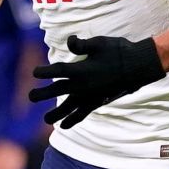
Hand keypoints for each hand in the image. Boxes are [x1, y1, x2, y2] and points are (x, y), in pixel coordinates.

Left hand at [28, 35, 165, 129]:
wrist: (139, 66)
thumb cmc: (118, 51)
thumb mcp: (99, 43)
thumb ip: (81, 45)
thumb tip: (70, 41)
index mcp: (81, 69)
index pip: (57, 71)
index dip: (44, 72)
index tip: (34, 73)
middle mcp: (83, 85)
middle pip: (57, 91)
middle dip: (42, 94)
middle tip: (30, 97)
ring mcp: (90, 95)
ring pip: (68, 107)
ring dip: (56, 114)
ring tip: (46, 119)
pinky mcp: (98, 102)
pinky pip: (82, 114)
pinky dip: (73, 120)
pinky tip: (64, 126)